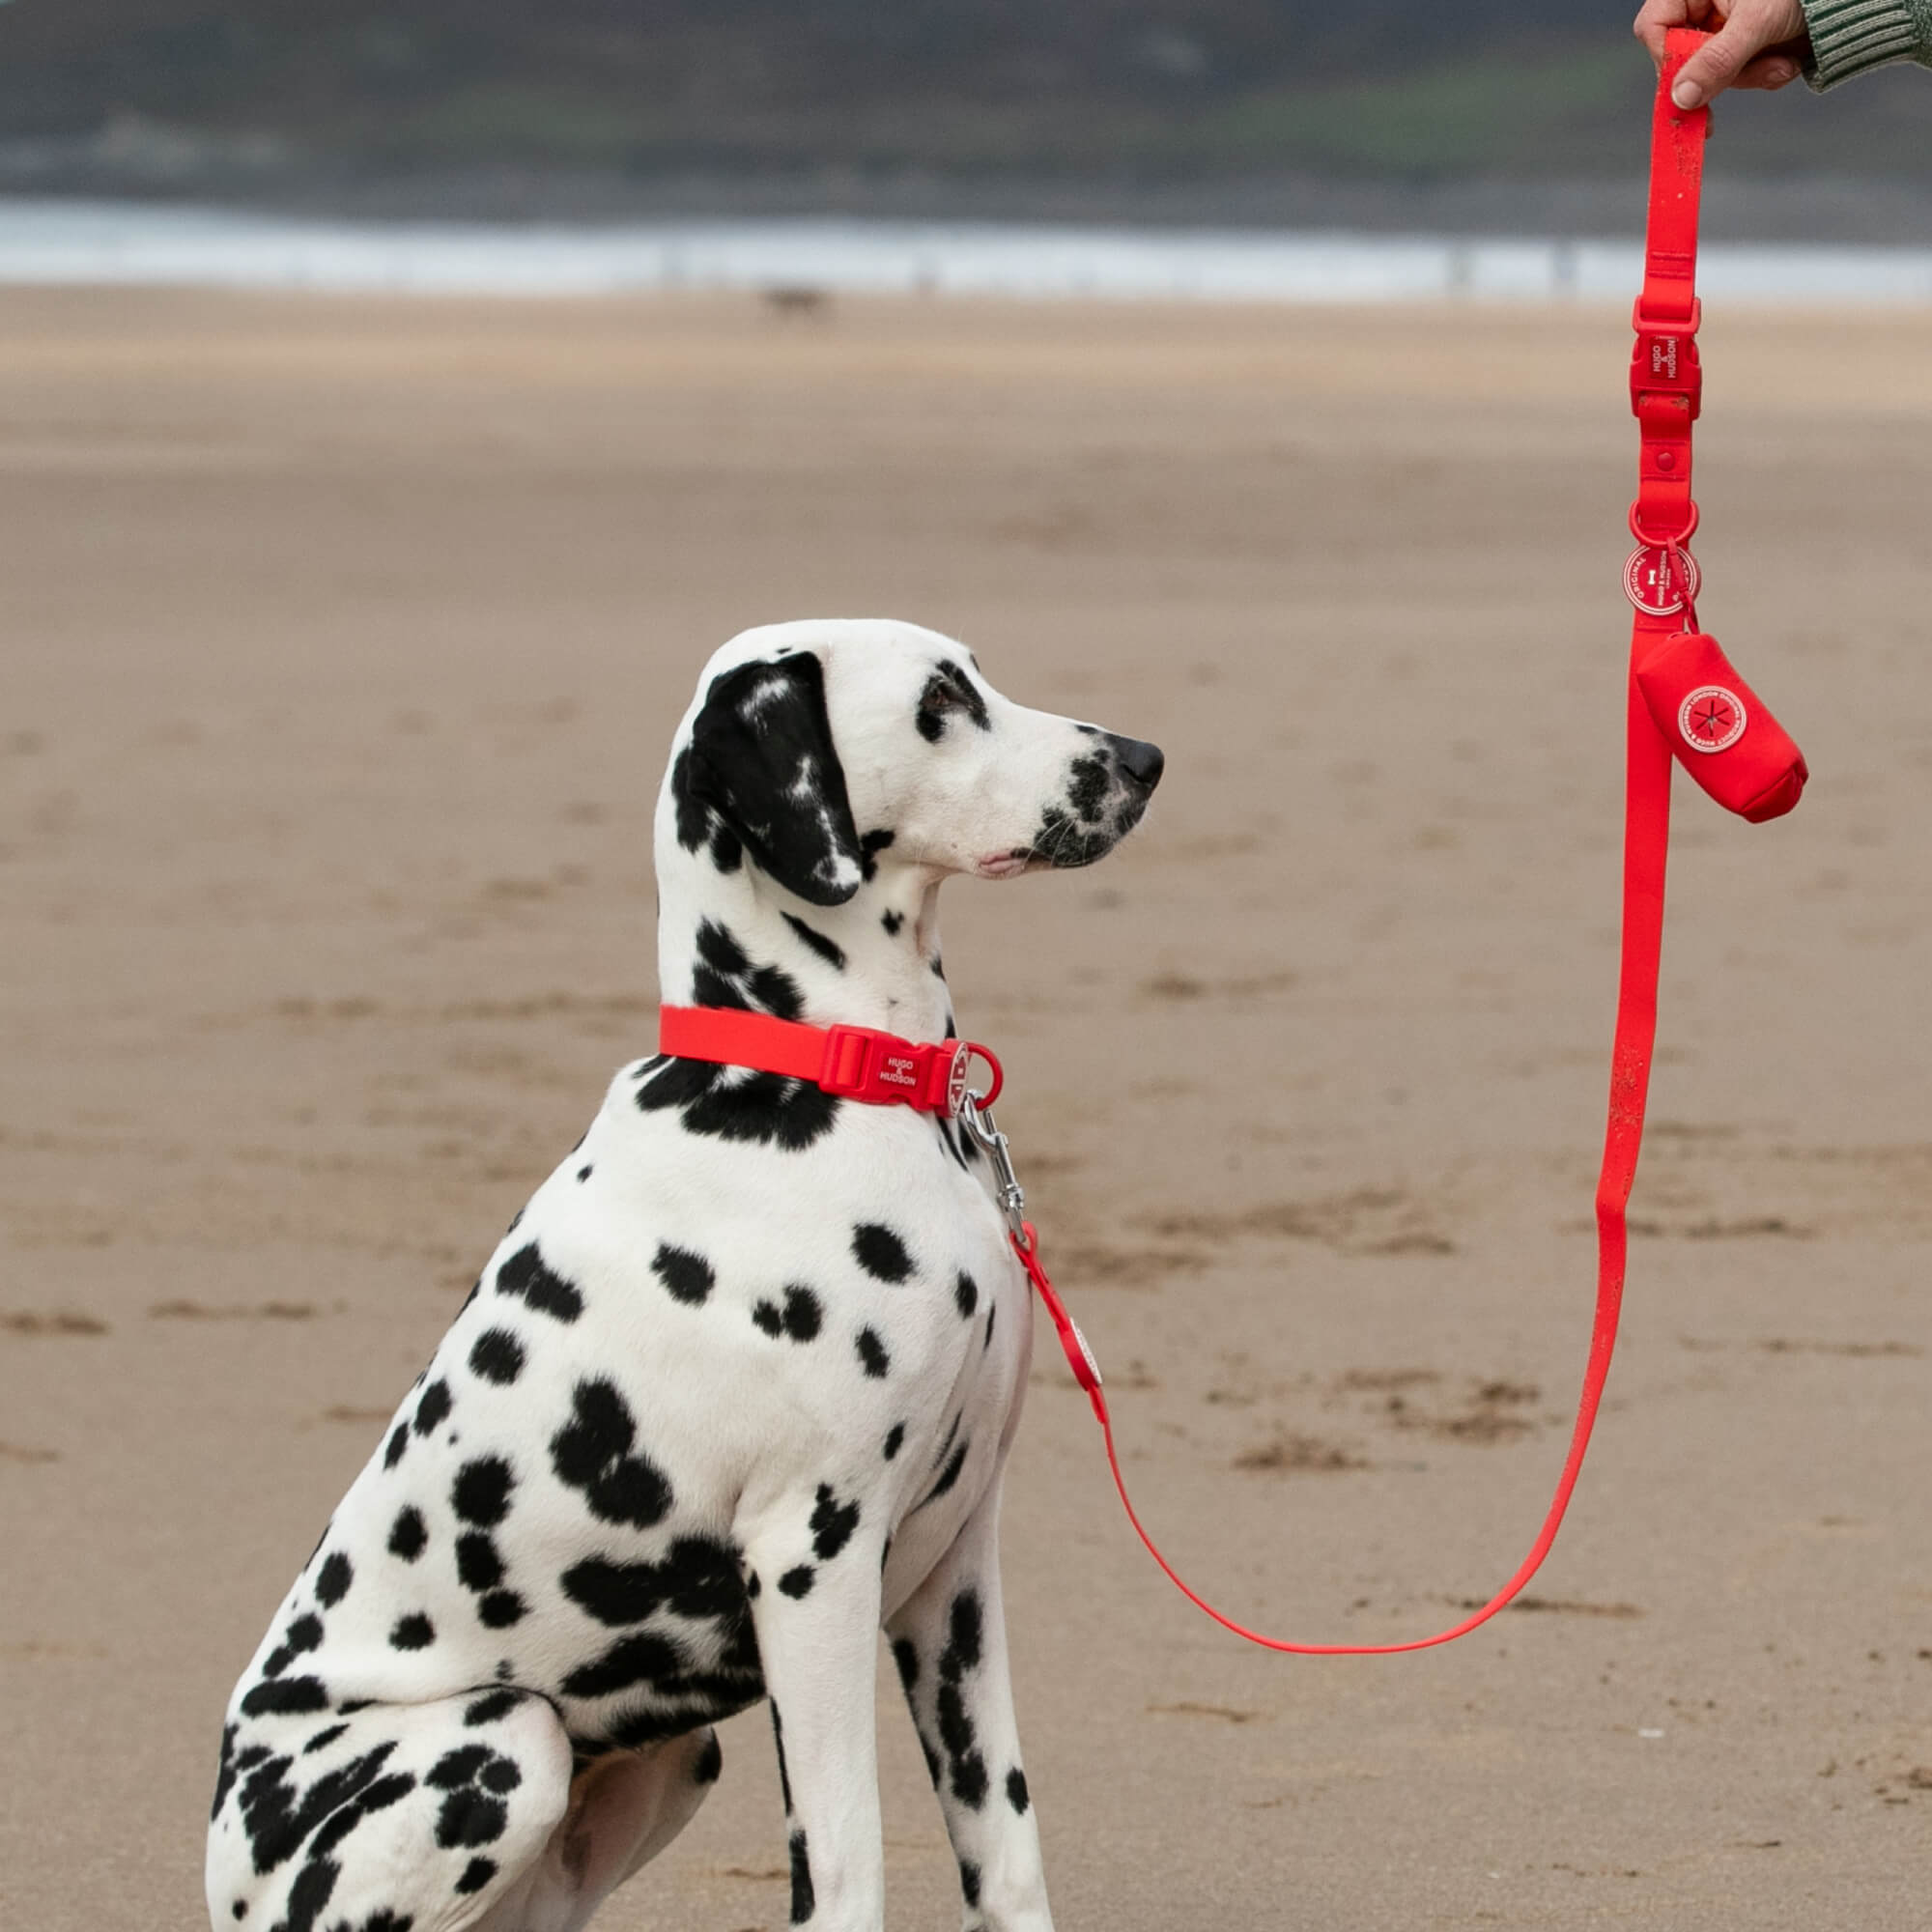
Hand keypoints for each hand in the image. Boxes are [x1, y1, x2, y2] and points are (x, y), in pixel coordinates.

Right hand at [1632, 0, 1810, 106]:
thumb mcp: (1758, 21)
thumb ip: (1717, 59)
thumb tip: (1681, 99)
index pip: (1655, 27)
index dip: (1666, 59)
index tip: (1687, 85)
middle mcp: (1704, 6)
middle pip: (1685, 58)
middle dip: (1724, 74)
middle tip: (1757, 74)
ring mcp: (1722, 27)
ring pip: (1713, 72)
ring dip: (1751, 76)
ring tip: (1783, 64)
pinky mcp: (1742, 44)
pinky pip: (1736, 74)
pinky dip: (1762, 74)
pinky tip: (1785, 63)